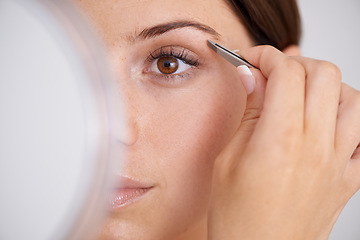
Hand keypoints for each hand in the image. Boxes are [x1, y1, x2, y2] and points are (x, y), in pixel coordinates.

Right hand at [208, 46, 359, 239]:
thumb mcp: (228, 159)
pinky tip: (329, 123)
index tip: (252, 60)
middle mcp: (317, 145)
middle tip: (274, 74)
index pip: (286, 73)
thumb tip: (253, 77)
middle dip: (296, 64)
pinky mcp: (349, 179)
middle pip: (324, 74)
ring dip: (327, 86)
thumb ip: (248, 113)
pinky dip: (351, 119)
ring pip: (353, 98)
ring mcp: (339, 162)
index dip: (266, 57)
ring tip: (303, 95)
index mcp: (281, 139)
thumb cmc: (237, 216)